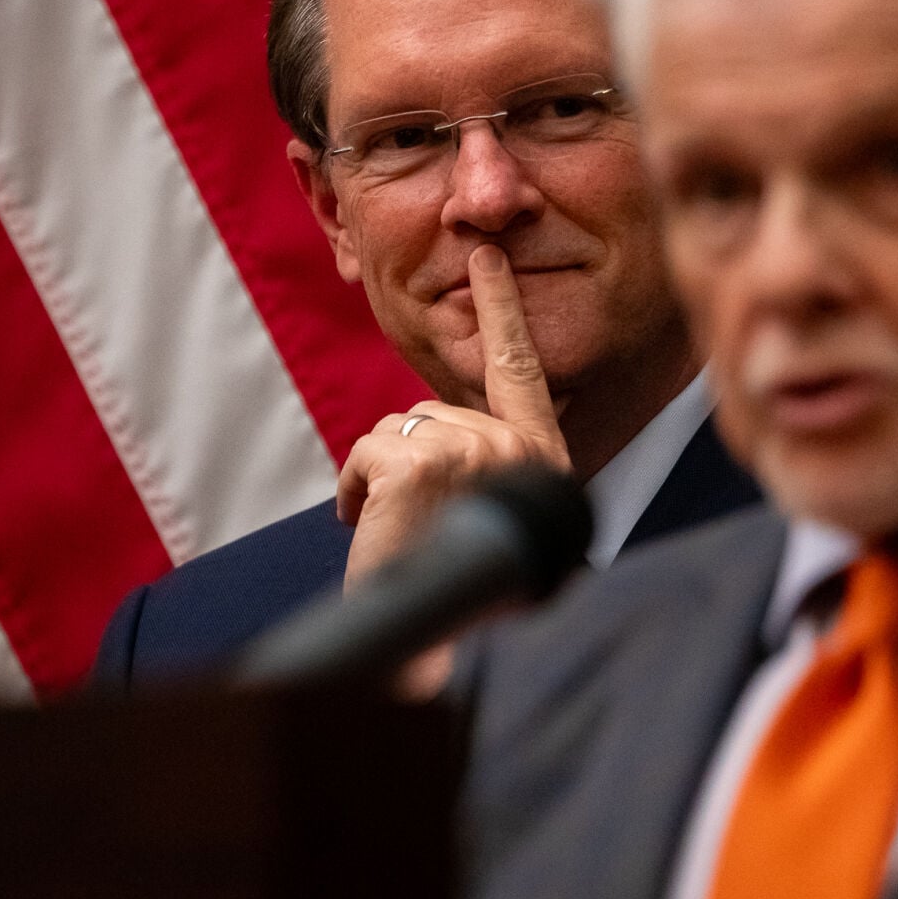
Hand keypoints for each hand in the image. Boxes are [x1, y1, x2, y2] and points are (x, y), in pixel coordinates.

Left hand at [338, 244, 572, 587]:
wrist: (436, 643)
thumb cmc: (458, 586)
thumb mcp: (488, 512)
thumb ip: (484, 461)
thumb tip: (435, 432)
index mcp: (542, 455)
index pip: (519, 367)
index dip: (501, 307)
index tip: (487, 256)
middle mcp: (518, 446)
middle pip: (433, 409)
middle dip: (407, 458)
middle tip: (418, 520)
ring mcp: (474, 450)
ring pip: (396, 428)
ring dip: (381, 477)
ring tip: (402, 530)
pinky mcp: (422, 461)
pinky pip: (367, 450)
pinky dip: (355, 489)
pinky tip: (376, 528)